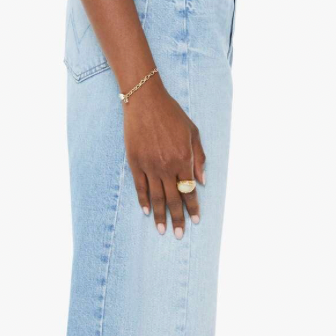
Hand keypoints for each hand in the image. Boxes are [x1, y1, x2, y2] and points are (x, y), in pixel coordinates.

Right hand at [123, 80, 205, 237]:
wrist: (145, 101)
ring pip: (155, 197)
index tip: (196, 221)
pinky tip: (147, 212)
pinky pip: (140, 186)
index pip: (189, 190)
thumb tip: (201, 181)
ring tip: (162, 230)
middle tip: (178, 235)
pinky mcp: (134, 162)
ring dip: (160, 215)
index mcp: (183, 159)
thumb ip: (199, 158)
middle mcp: (166, 166)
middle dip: (177, 219)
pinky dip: (143, 200)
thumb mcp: (193, 132)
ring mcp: (149, 165)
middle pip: (173, 199)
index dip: (193, 207)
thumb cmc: (172, 114)